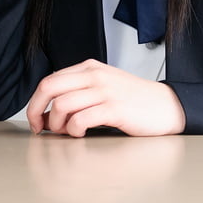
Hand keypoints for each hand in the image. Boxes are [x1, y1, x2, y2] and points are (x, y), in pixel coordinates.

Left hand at [26, 60, 186, 137]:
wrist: (167, 106)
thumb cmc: (135, 101)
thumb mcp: (104, 88)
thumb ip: (78, 95)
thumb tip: (47, 114)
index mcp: (89, 68)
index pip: (49, 80)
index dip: (36, 102)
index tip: (36, 119)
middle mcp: (95, 76)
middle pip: (49, 88)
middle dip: (37, 111)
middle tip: (40, 128)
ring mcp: (105, 91)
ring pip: (62, 105)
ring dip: (57, 124)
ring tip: (67, 133)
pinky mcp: (114, 109)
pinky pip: (80, 119)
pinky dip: (74, 130)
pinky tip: (81, 134)